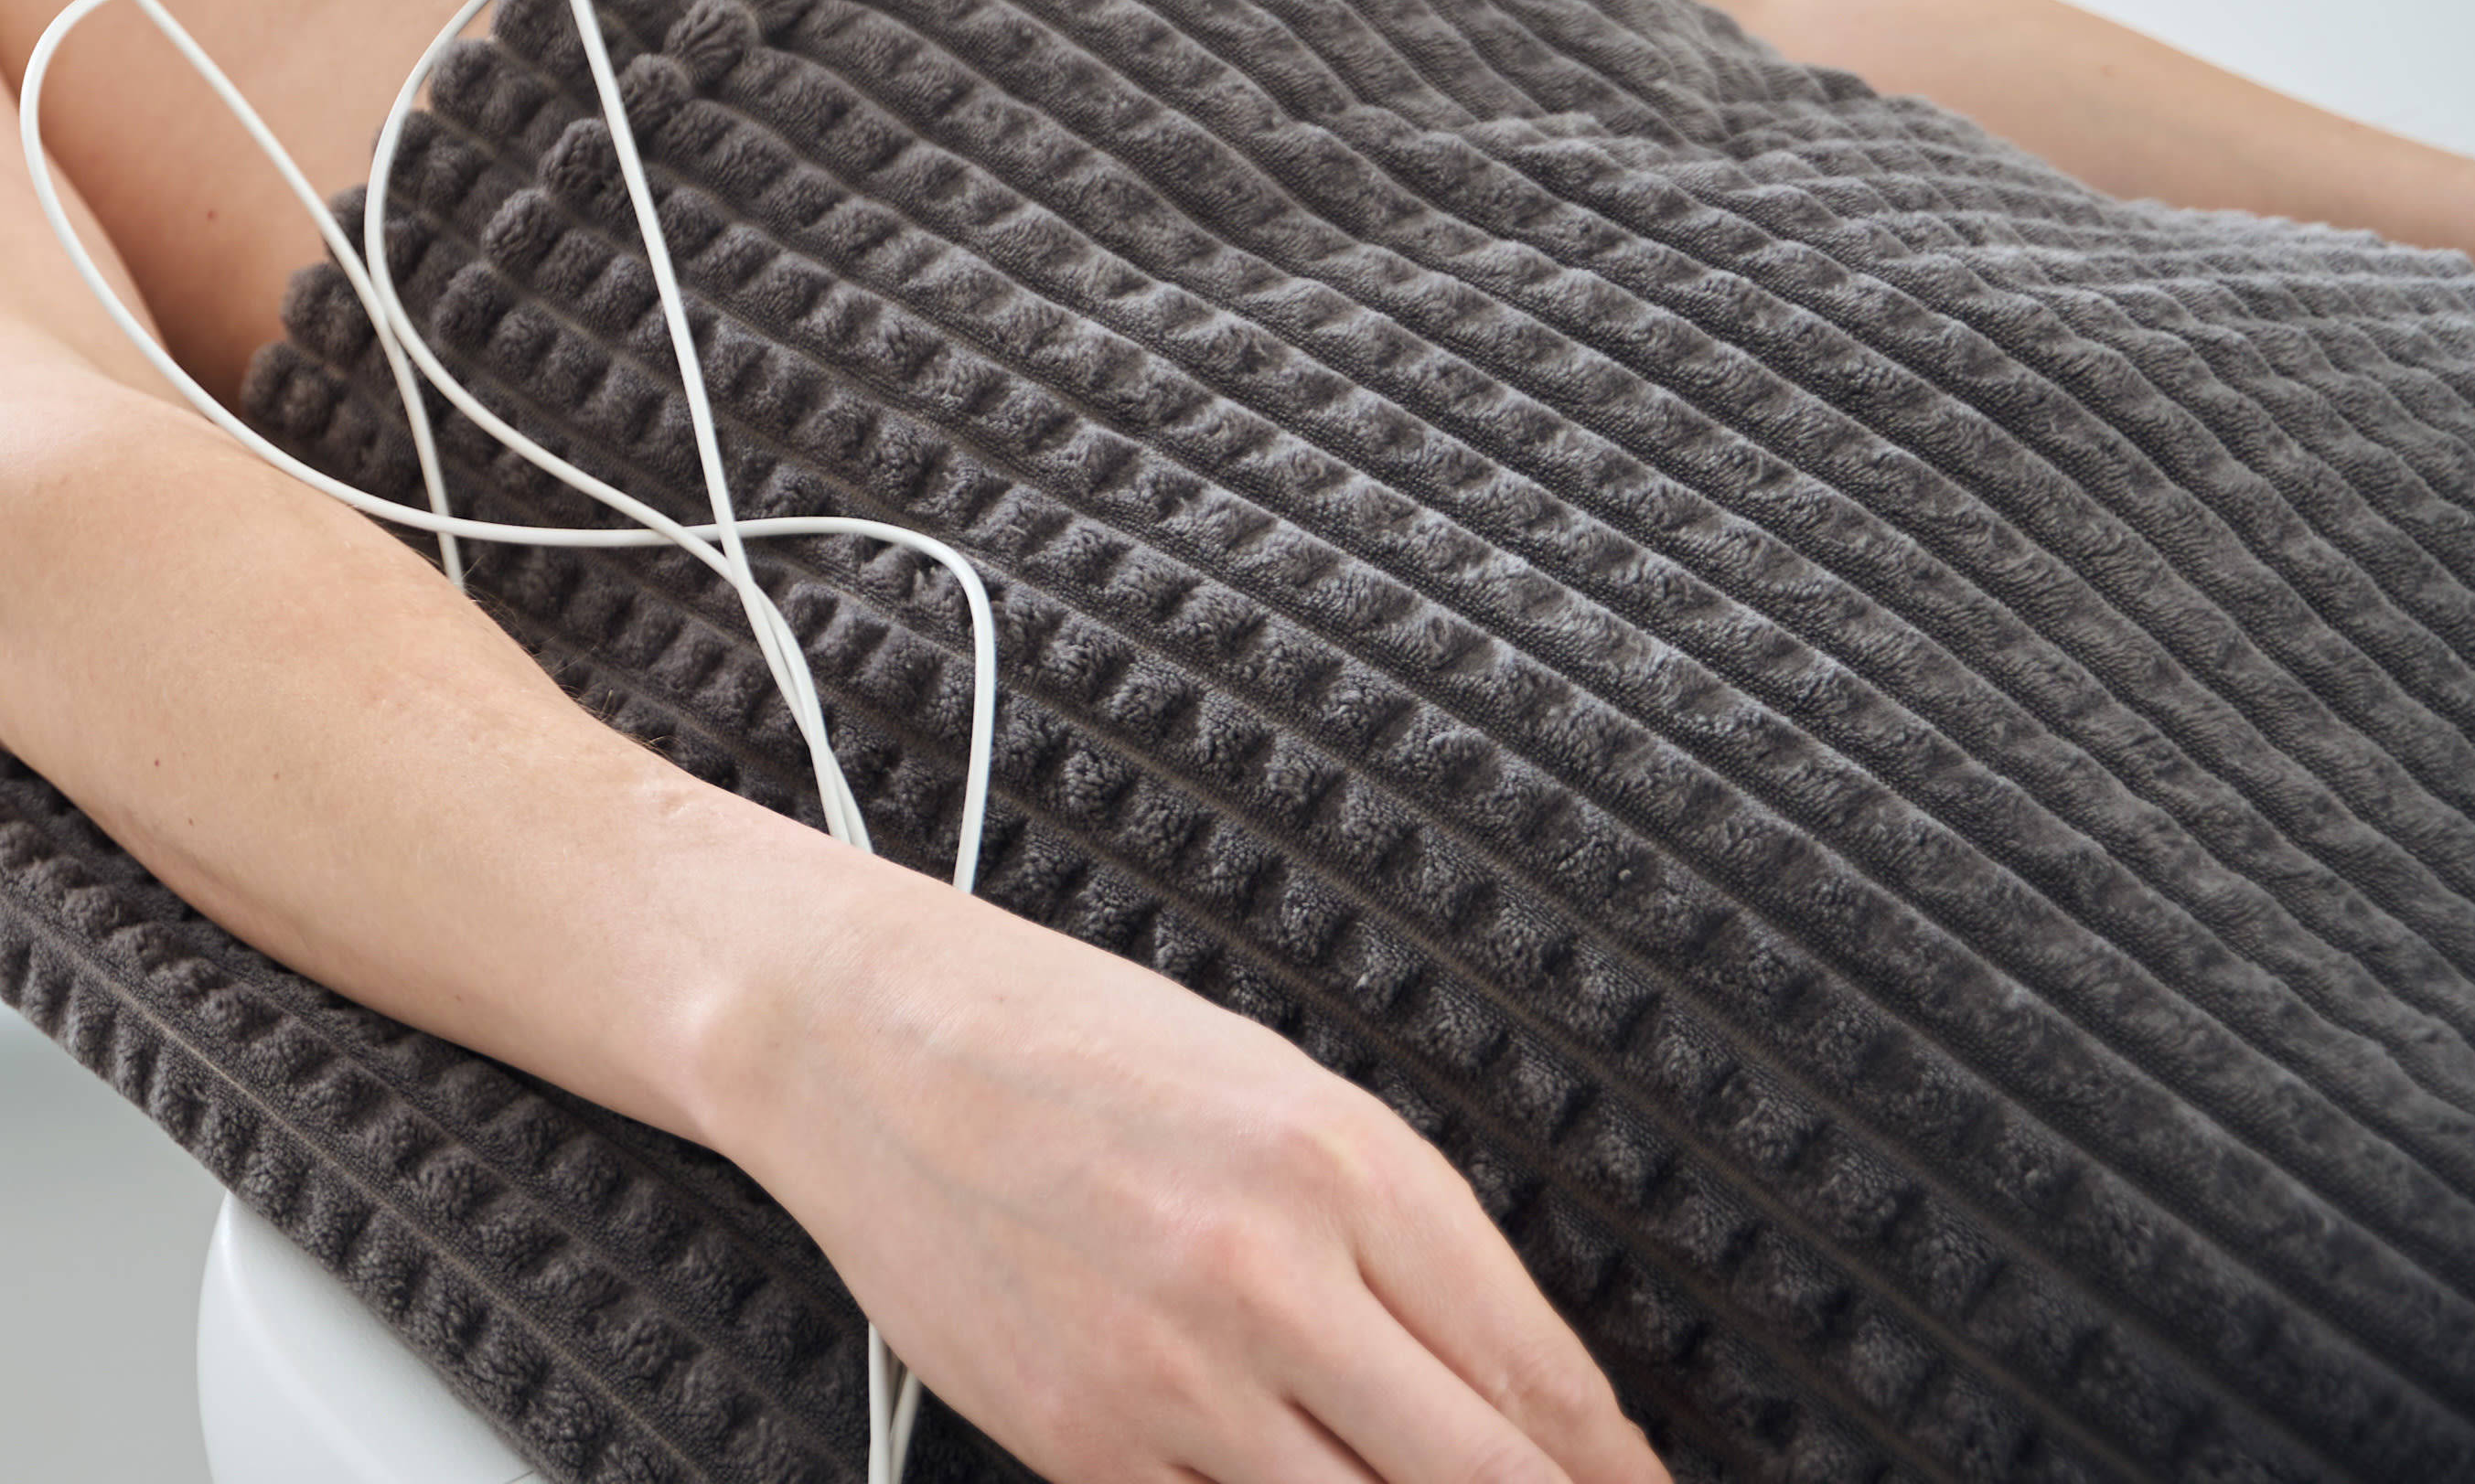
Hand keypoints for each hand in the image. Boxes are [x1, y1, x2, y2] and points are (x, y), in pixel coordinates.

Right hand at [692, 857, 1663, 1483]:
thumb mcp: (1279, 1097)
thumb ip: (1412, 1246)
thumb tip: (1533, 1404)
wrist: (853, 1035)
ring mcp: (1168, 1377)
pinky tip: (1291, 1481)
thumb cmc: (1068, 1046)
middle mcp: (1266, 1279)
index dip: (1621, 1476)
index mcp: (1342, 1167)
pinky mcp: (1080, 1443)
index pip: (1546, 1384)